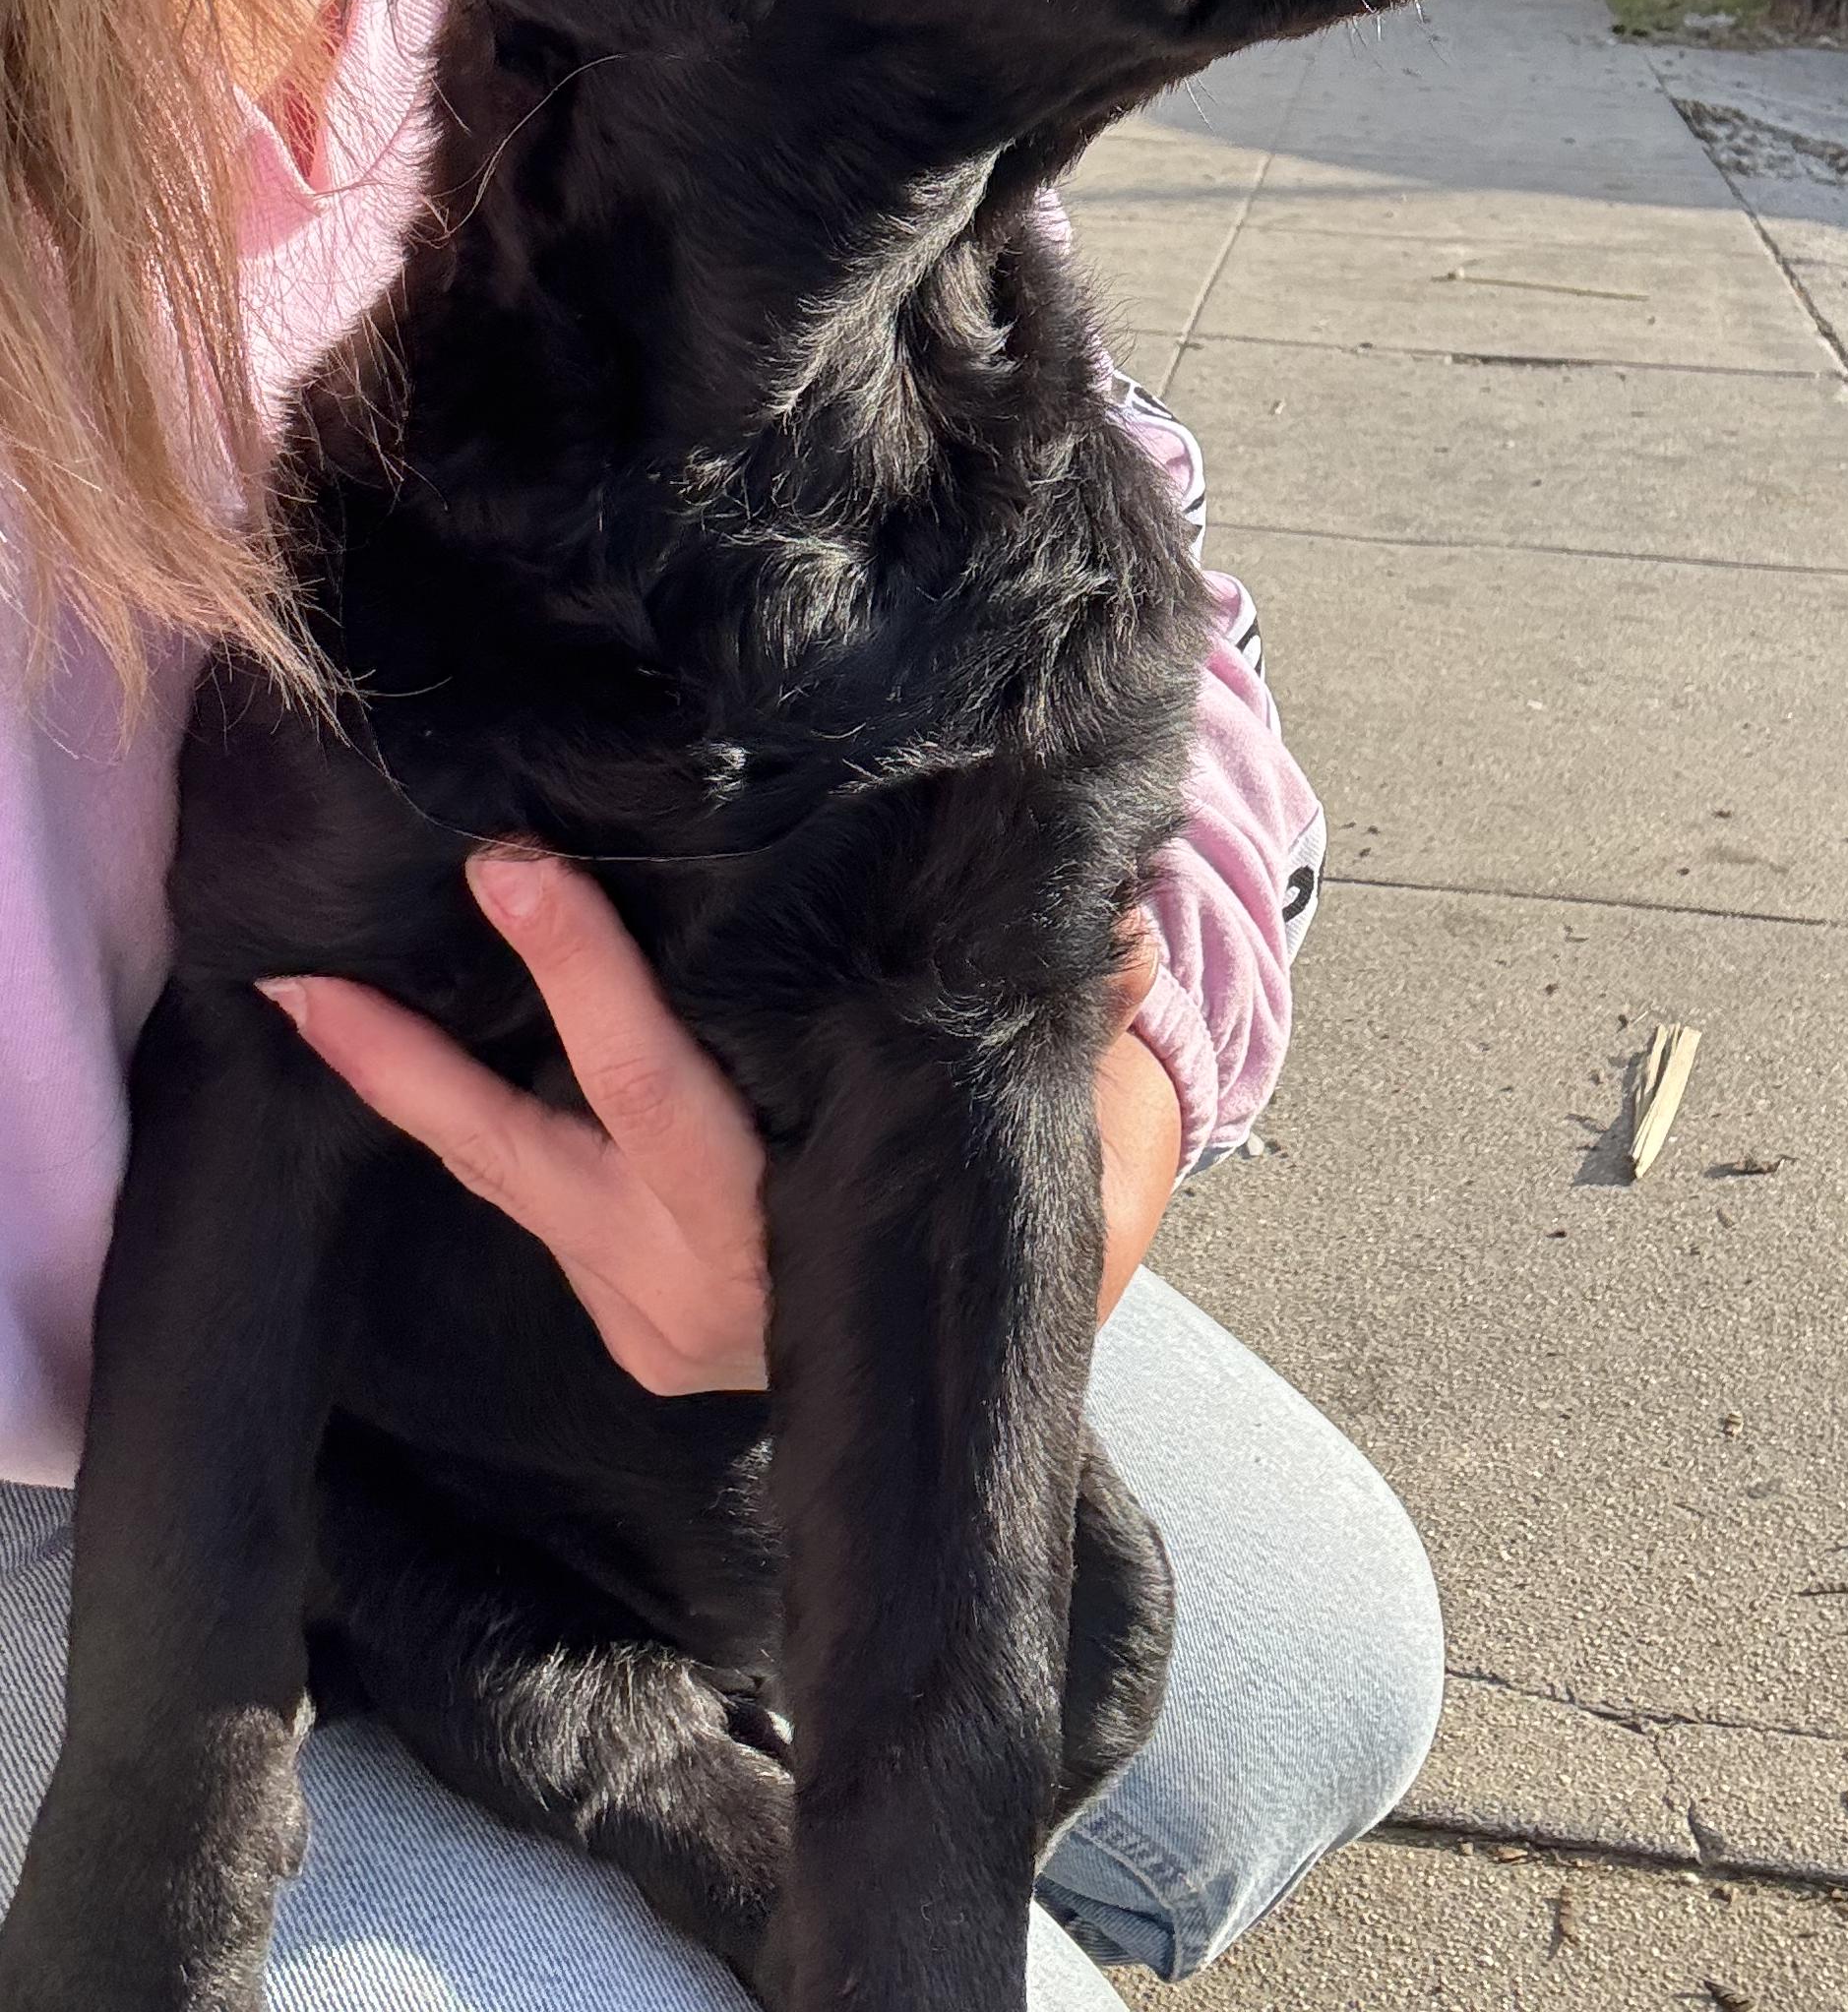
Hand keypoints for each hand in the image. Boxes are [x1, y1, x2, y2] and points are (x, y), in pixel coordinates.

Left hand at [259, 860, 1181, 1394]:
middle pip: (529, 1147)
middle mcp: (678, 1276)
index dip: (583, 980)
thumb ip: (1073, 1041)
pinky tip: (382, 1032)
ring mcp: (625, 1301)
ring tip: (297, 986)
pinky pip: (520, 1192)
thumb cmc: (989, 1228)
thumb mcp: (1038, 1148)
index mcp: (772, 1229)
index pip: (659, 1089)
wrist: (942, 1411)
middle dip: (418, 1060)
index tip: (512, 871)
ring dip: (399, 1082)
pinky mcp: (600, 1303)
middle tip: (308, 973)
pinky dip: (457, 1113)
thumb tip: (1115, 933)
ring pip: (500, 1171)